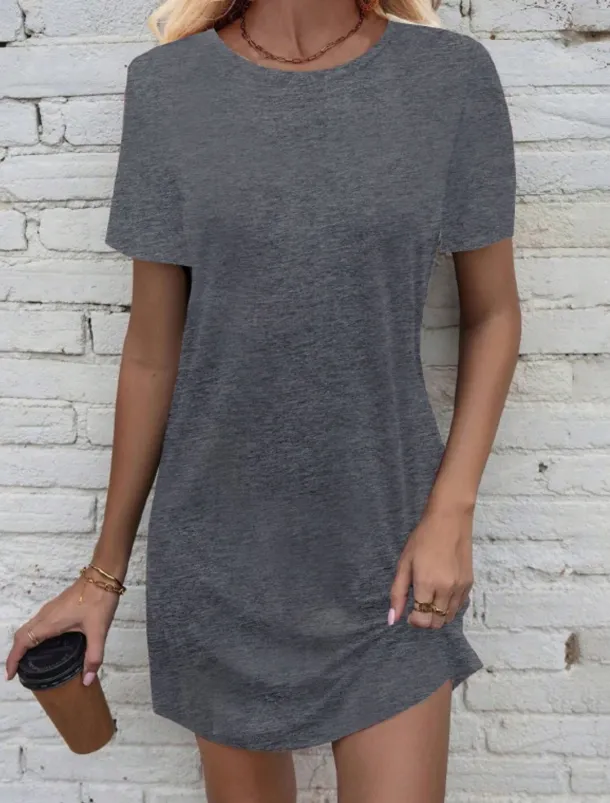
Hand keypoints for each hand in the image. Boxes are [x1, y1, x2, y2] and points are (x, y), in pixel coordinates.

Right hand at [5, 574, 119, 684]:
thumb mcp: (98, 631)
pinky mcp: (57, 606)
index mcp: (49, 622)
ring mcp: (50, 609)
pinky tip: (47, 644)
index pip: (23, 642)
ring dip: (24, 644)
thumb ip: (93, 657)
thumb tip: (87, 681)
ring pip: (29, 628)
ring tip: (30, 661)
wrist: (103, 576)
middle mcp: (45, 615)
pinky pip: (38, 623)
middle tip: (19, 671)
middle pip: (22, 635)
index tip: (10, 675)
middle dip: (16, 654)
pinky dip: (34, 635)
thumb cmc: (99, 601)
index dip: (13, 659)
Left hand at [389, 507, 473, 628]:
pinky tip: (441, 592)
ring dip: (437, 615)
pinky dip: (449, 607)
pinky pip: (459, 607)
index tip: (409, 613)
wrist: (449, 520)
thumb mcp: (404, 563)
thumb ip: (397, 593)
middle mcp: (446, 589)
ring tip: (429, 598)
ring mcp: (460, 588)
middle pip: (437, 623)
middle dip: (425, 620)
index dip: (414, 621)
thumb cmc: (422, 539)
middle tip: (417, 606)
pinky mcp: (469, 583)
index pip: (423, 620)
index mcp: (427, 584)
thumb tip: (392, 620)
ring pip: (449, 618)